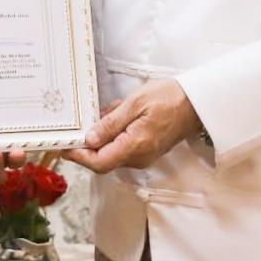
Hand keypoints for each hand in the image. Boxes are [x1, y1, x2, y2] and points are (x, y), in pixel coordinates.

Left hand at [63, 79, 200, 172]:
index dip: (78, 156)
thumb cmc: (169, 98)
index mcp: (135, 146)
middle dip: (89, 143)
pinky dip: (115, 134)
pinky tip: (119, 114)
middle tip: (83, 121)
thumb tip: (89, 140)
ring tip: (110, 110)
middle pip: (103, 160)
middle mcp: (139, 157)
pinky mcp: (146, 151)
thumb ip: (111, 124)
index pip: (99, 162)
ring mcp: (144, 156)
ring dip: (104, 134)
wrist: (196, 103)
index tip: (64, 146)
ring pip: (112, 152)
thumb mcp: (135, 104)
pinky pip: (123, 147)